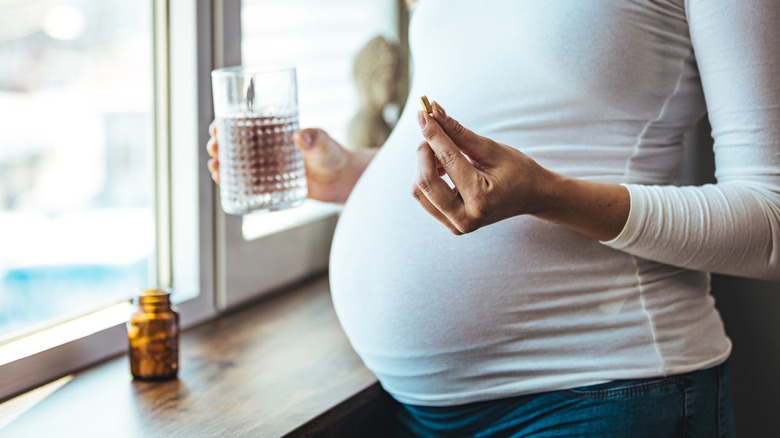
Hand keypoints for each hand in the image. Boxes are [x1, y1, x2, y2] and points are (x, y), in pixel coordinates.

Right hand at [206, 122, 373, 203]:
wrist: (342, 180)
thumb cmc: (333, 155)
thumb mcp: (324, 143)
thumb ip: (316, 138)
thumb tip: (301, 136)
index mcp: (274, 132)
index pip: (244, 125)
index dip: (226, 124)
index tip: (216, 127)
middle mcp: (267, 149)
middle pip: (235, 144)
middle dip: (219, 145)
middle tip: (214, 148)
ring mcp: (268, 168)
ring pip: (237, 165)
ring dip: (222, 165)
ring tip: (215, 168)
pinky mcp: (272, 186)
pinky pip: (247, 184)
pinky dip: (233, 184)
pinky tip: (224, 185)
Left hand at [412, 102, 557, 234]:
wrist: (532, 196)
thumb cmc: (517, 170)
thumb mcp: (491, 149)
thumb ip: (459, 132)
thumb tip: (433, 111)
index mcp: (480, 200)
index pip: (447, 161)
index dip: (433, 134)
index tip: (423, 114)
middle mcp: (465, 219)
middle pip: (424, 182)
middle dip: (424, 151)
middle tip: (434, 132)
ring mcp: (456, 226)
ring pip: (419, 191)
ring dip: (424, 165)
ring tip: (443, 153)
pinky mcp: (451, 225)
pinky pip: (425, 198)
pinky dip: (427, 177)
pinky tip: (443, 168)